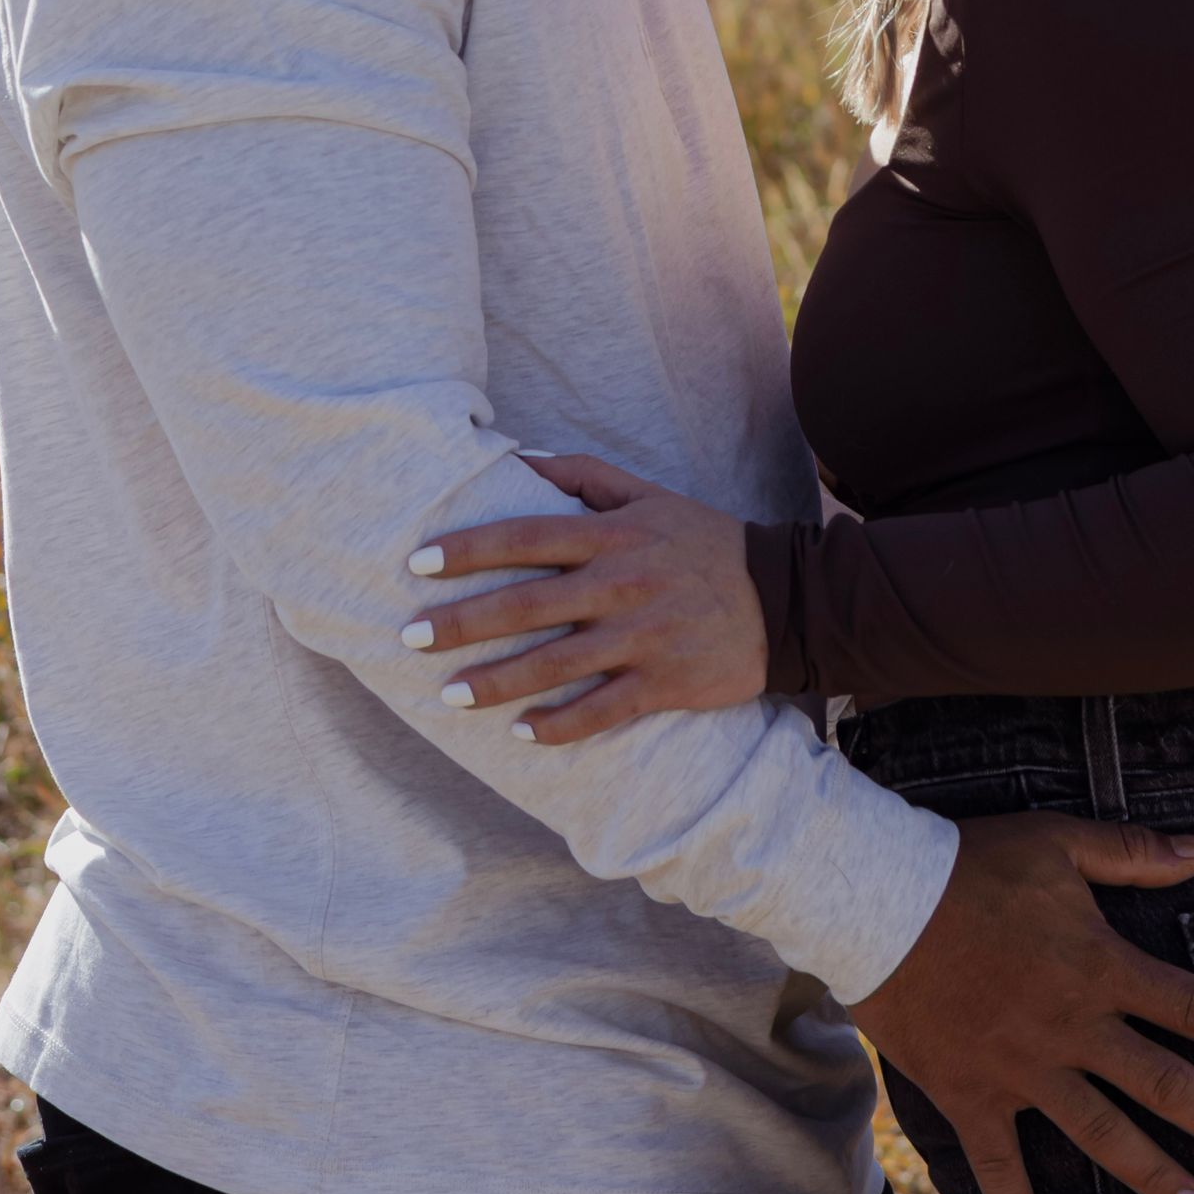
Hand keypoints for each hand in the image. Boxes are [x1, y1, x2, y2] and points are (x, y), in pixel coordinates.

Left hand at [404, 453, 768, 739]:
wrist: (783, 597)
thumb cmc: (703, 540)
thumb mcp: (649, 494)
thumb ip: (582, 475)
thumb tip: (517, 459)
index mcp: (614, 535)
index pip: (527, 537)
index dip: (471, 549)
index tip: (420, 562)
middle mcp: (622, 584)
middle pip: (528, 605)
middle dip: (464, 623)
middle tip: (410, 639)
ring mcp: (642, 637)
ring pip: (556, 665)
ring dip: (498, 683)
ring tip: (450, 695)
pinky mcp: (664, 683)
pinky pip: (603, 711)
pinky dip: (561, 726)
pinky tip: (522, 735)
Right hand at [852, 814, 1193, 1193]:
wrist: (882, 899)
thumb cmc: (971, 864)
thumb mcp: (1057, 842)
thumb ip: (1132, 853)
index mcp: (1098, 966)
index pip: (1190, 1006)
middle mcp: (1072, 1027)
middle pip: (1164, 1083)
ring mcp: (1024, 1069)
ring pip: (1103, 1135)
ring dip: (1156, 1177)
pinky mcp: (974, 1096)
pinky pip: (1002, 1168)